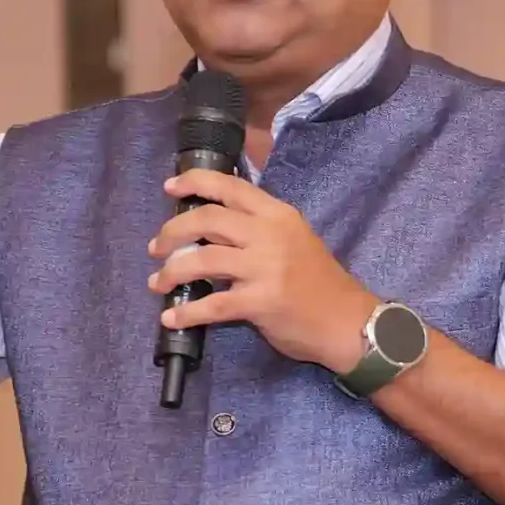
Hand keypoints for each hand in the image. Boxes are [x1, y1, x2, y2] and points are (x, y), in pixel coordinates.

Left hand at [147, 170, 378, 372]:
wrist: (347, 321)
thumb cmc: (318, 281)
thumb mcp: (293, 239)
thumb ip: (258, 229)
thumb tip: (210, 227)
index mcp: (277, 214)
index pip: (230, 187)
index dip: (195, 183)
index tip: (169, 188)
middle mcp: (269, 235)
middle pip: (207, 219)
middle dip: (173, 231)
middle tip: (157, 247)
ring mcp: (265, 268)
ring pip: (203, 260)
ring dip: (172, 272)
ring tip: (158, 282)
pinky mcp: (260, 302)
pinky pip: (213, 305)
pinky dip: (187, 313)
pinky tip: (172, 318)